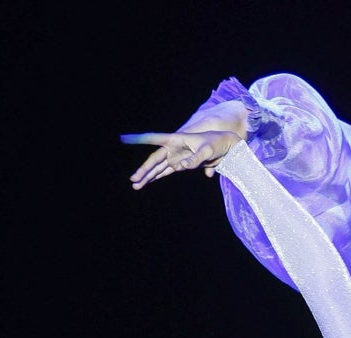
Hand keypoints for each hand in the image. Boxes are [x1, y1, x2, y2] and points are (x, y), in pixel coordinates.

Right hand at [121, 130, 243, 189]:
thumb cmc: (217, 144)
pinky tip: (148, 182)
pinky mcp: (182, 164)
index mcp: (176, 140)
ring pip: (158, 168)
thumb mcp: (208, 150)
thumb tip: (182, 167)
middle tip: (133, 180)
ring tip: (136, 185)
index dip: (139, 139)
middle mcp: (173, 148)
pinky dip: (157, 177)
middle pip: (154, 160)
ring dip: (148, 176)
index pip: (154, 139)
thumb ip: (196, 159)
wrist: (227, 147)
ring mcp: (177, 157)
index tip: (124, 138)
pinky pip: (166, 172)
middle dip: (143, 170)